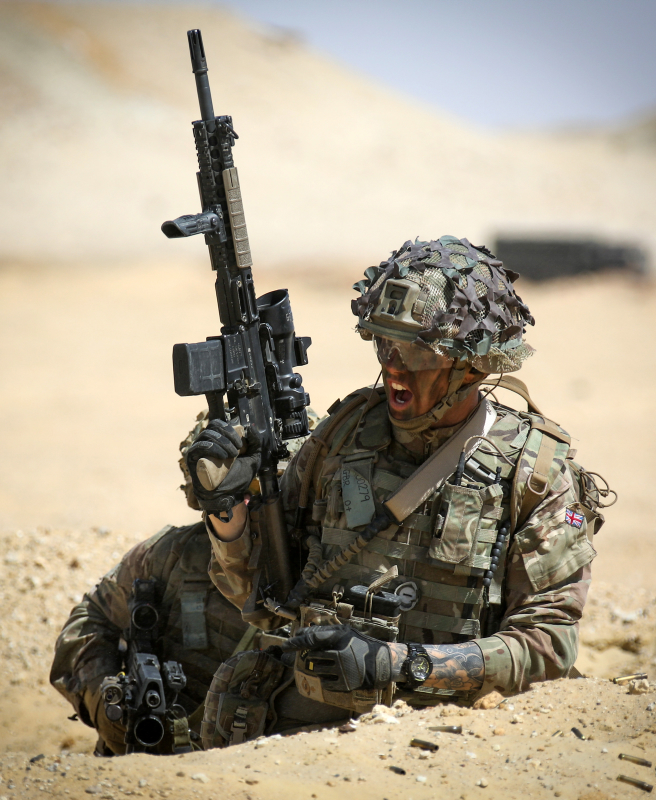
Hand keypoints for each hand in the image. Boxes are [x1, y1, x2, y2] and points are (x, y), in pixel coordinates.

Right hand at [185, 420, 261, 518]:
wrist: (227, 496)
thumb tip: (251, 428)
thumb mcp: (252, 459)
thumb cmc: (237, 478)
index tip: (240, 443)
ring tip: (231, 455)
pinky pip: (197, 447)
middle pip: (212, 427)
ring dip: (221, 442)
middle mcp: (206, 443)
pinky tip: (223, 456)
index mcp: (218, 440)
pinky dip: (211, 447)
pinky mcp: (192, 459)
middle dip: (227, 435)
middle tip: (237, 449)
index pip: (218, 424)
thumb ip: (255, 444)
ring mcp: (198, 450)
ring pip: (206, 435)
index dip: (230, 429)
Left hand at [277, 624, 391, 692]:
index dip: (296, 643)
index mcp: (339, 637)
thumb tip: (301, 632)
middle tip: (326, 656)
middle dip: (314, 657)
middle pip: (312, 657)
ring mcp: (341, 670)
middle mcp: (339, 653)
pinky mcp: (344, 684)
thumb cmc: (360, 646)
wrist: (381, 664)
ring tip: (334, 665)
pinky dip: (327, 679)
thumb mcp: (344, 633)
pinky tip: (338, 675)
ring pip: (317, 670)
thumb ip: (324, 633)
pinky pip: (324, 683)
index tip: (284, 646)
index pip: (311, 640)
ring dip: (320, 668)